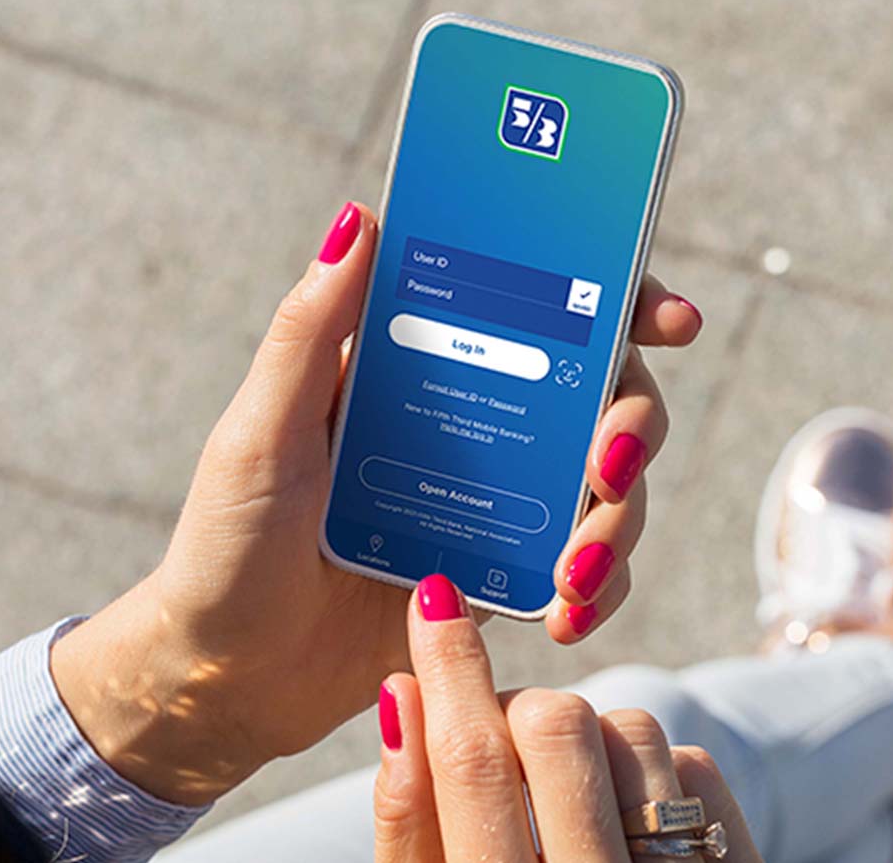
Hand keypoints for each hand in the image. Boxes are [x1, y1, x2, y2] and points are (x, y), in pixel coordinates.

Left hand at [50, 202, 701, 803]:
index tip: (665, 315)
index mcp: (421, 370)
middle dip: (634, 423)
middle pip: (597, 398)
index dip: (615, 302)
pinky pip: (581, 571)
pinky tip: (563, 614)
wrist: (229, 675)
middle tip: (613, 463)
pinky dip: (593, 590)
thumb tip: (360, 218)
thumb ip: (309, 332)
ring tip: (574, 572)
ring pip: (605, 489)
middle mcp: (472, 425)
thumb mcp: (260, 431)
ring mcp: (494, 501)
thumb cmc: (228, 542)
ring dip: (619, 522)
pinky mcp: (500, 573)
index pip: (533, 312)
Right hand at [374, 574, 762, 862]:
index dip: (447, 665)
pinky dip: (652, 771)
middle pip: (556, 724)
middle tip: (505, 751)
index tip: (433, 598)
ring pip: (631, 725)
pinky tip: (628, 823)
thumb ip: (412, 824)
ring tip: (572, 805)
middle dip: (517, 711)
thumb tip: (400, 697)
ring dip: (587, 740)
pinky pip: (696, 763)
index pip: (473, 761)